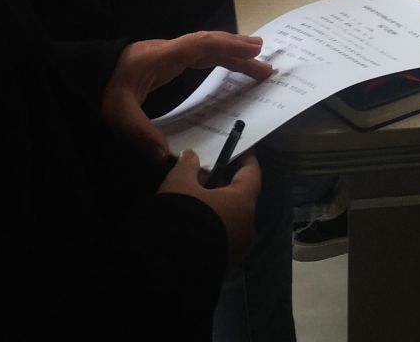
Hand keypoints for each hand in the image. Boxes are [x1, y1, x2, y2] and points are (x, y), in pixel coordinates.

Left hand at [102, 30, 273, 158]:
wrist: (84, 76)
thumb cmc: (101, 91)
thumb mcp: (117, 114)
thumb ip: (142, 134)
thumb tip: (168, 157)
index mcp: (161, 57)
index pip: (201, 46)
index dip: (228, 47)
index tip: (254, 51)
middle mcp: (167, 51)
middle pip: (208, 43)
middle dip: (237, 48)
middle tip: (264, 57)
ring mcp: (166, 54)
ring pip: (204, 48)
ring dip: (230, 53)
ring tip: (255, 59)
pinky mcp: (164, 62)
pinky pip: (197, 56)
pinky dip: (217, 58)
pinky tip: (227, 65)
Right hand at [160, 151, 260, 267]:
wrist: (167, 268)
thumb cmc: (181, 217)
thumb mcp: (178, 184)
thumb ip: (187, 166)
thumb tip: (192, 156)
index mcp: (243, 202)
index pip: (252, 173)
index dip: (245, 159)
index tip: (238, 151)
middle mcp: (248, 226)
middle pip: (241, 198)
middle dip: (224, 186)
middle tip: (205, 177)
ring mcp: (238, 249)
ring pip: (231, 220)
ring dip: (217, 209)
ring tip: (194, 202)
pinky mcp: (225, 266)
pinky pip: (222, 239)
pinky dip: (212, 227)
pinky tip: (193, 226)